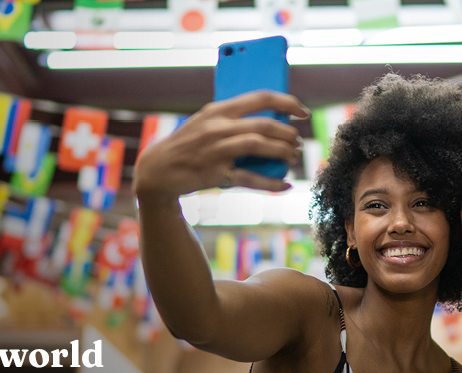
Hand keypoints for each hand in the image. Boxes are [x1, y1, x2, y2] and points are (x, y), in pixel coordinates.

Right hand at [133, 91, 308, 201]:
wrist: (158, 170)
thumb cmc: (188, 144)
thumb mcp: (206, 122)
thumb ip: (233, 118)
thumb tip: (271, 121)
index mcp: (218, 109)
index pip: (261, 97)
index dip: (288, 103)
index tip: (303, 112)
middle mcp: (218, 127)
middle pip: (265, 124)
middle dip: (288, 134)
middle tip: (296, 143)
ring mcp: (216, 150)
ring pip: (260, 146)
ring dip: (283, 152)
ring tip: (291, 157)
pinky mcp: (216, 174)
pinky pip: (250, 178)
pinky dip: (271, 183)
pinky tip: (285, 185)